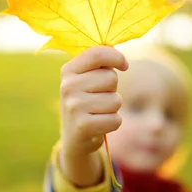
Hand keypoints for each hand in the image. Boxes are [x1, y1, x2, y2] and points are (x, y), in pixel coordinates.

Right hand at [58, 46, 127, 185]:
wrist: (74, 137)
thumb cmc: (88, 101)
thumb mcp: (88, 79)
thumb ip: (100, 64)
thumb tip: (118, 56)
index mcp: (68, 70)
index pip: (97, 54)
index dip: (117, 57)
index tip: (124, 66)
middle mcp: (68, 86)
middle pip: (111, 77)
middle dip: (113, 89)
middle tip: (99, 98)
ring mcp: (74, 106)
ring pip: (116, 100)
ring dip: (114, 108)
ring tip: (99, 112)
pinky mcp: (83, 126)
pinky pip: (115, 119)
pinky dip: (113, 123)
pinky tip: (100, 125)